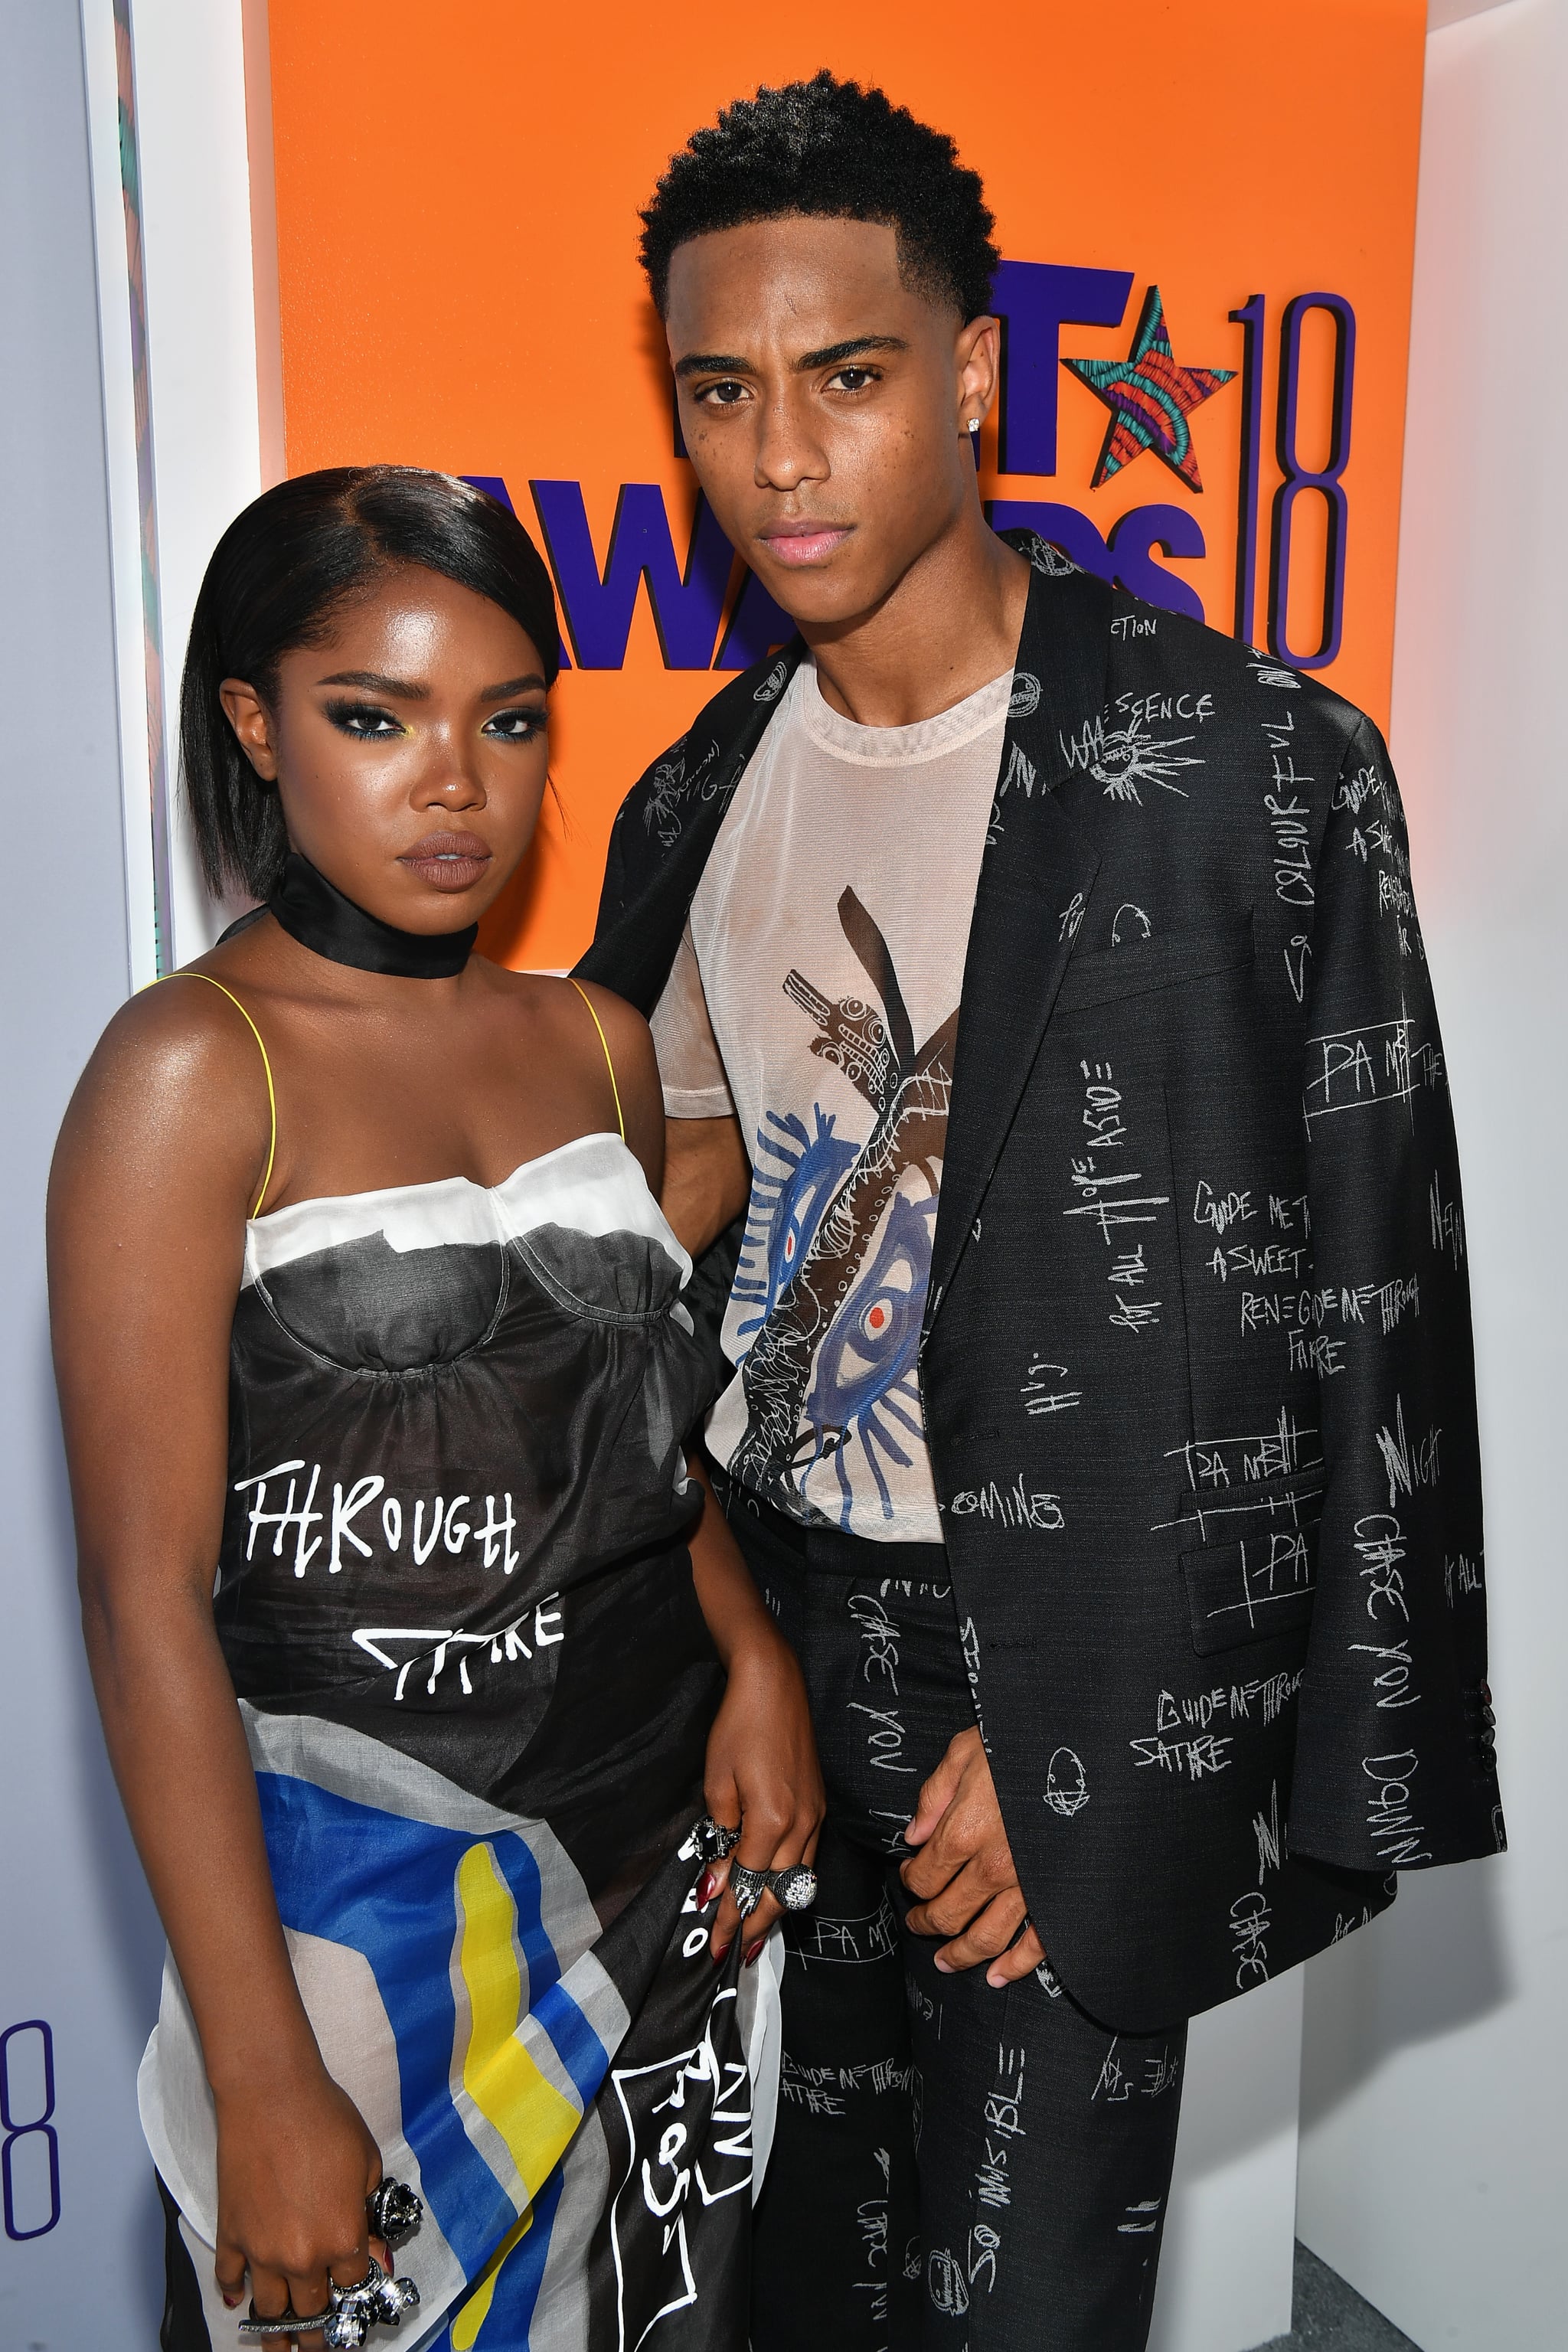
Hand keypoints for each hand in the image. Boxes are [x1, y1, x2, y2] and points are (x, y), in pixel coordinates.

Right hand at [212, 2061, 384, 2342]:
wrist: (272, 2094)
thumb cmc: (325, 2119)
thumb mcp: (367, 2163)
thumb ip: (370, 2214)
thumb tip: (373, 2251)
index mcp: (341, 2239)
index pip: (352, 2286)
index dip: (356, 2291)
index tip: (354, 2299)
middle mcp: (301, 2256)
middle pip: (310, 2311)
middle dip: (318, 2330)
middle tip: (319, 2342)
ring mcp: (261, 2250)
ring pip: (269, 2310)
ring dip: (276, 2333)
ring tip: (281, 2348)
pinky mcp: (231, 2235)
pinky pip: (228, 2278)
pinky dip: (233, 2293)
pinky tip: (238, 2302)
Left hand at [699, 1627, 824, 1964]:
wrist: (774, 1684)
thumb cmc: (738, 1727)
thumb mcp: (717, 1781)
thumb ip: (721, 1833)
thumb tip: (720, 1877)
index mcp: (772, 1821)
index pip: (748, 1884)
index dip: (728, 1916)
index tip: (712, 1942)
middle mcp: (802, 1824)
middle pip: (781, 1892)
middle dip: (755, 1925)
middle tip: (731, 1950)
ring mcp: (817, 1814)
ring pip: (799, 1879)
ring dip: (776, 1909)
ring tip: (754, 1933)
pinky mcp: (820, 1804)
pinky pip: (808, 1856)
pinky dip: (790, 1881)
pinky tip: (777, 1890)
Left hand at [901, 1725, 1046, 1987]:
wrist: (1084, 1748)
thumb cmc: (1021, 1744)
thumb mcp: (965, 1751)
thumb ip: (934, 1795)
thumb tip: (913, 1834)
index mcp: (963, 1831)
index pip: (923, 1877)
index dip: (910, 1879)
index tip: (910, 1872)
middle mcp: (992, 1868)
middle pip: (947, 1914)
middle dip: (926, 1922)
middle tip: (917, 1922)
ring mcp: (1027, 1887)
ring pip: (985, 1939)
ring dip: (961, 1956)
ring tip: (946, 1962)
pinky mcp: (1057, 1897)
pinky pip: (1036, 1945)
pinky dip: (1015, 1967)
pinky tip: (998, 1977)